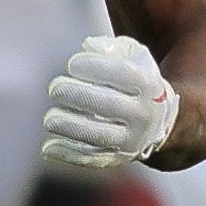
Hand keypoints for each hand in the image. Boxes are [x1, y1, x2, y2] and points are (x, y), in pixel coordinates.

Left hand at [42, 34, 177, 168]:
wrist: (157, 121)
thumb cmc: (134, 80)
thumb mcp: (133, 56)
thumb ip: (112, 47)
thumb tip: (89, 46)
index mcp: (148, 84)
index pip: (124, 74)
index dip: (97, 67)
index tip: (72, 64)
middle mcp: (143, 113)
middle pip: (111, 105)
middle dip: (79, 96)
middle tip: (55, 88)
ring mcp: (132, 139)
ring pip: (101, 136)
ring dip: (72, 128)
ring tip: (50, 118)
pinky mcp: (117, 157)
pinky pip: (93, 159)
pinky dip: (70, 155)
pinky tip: (48, 147)